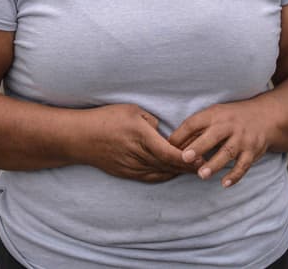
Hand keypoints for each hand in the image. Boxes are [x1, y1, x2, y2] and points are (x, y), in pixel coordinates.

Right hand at [78, 104, 193, 182]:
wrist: (80, 137)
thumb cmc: (105, 119)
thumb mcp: (130, 110)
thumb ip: (151, 121)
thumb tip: (163, 131)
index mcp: (139, 135)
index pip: (168, 152)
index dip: (186, 157)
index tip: (200, 157)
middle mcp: (137, 154)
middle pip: (168, 165)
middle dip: (188, 166)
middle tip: (206, 163)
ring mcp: (131, 166)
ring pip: (160, 172)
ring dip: (178, 171)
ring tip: (195, 168)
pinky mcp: (126, 173)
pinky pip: (150, 177)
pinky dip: (165, 175)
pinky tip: (174, 172)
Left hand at [168, 100, 272, 187]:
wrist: (265, 116)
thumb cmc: (231, 118)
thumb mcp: (214, 115)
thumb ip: (196, 129)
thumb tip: (172, 145)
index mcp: (215, 115)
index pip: (195, 122)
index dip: (182, 134)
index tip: (169, 146)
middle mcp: (229, 126)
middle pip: (213, 137)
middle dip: (199, 147)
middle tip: (185, 158)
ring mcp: (242, 139)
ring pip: (228, 152)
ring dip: (215, 164)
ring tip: (202, 175)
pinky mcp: (253, 151)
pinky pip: (244, 165)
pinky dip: (234, 175)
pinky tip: (224, 183)